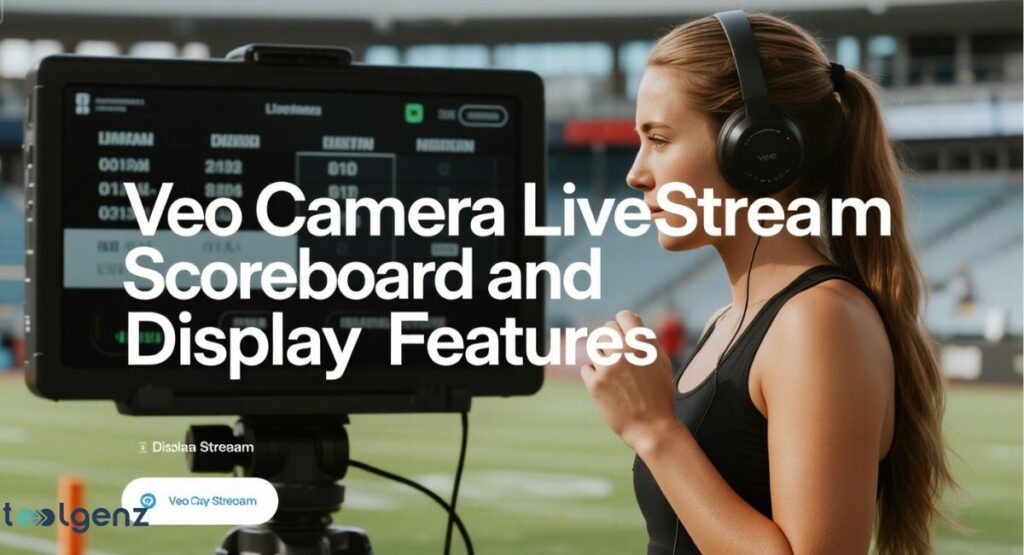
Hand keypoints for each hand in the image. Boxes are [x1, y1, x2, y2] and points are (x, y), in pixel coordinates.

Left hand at [580, 310, 678, 452]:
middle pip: (606, 329)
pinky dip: (595, 376)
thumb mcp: (660, 362)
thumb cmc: (658, 394)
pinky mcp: (595, 383)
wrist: (651, 428)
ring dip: (602, 358)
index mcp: (644, 344)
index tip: (624, 335)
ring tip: (616, 374)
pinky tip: (609, 387)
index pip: (623, 316)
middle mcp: (625, 351)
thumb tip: (631, 317)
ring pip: (595, 347)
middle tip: (620, 358)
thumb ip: (646, 338)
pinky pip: (587, 368)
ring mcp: (608, 367)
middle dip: (612, 341)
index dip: (623, 325)